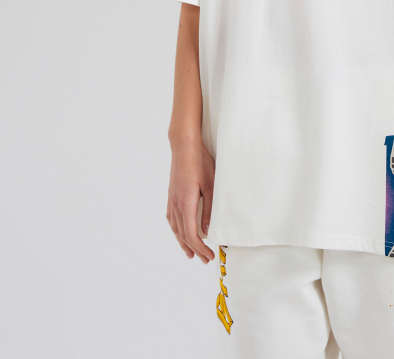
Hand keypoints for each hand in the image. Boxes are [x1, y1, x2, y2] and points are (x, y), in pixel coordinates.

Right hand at [166, 136, 215, 262]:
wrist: (184, 145)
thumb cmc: (200, 162)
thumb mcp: (211, 185)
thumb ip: (209, 210)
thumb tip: (208, 231)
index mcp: (186, 203)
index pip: (191, 234)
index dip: (200, 248)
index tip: (209, 256)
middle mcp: (176, 205)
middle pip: (182, 234)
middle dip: (194, 249)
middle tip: (205, 259)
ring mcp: (171, 200)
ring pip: (175, 228)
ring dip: (183, 242)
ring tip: (190, 253)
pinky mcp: (171, 195)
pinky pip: (172, 219)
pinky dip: (177, 230)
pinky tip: (179, 232)